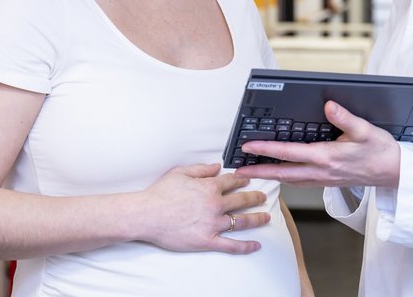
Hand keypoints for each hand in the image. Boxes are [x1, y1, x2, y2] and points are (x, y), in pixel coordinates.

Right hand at [140, 163, 270, 253]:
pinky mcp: (207, 241)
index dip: (242, 180)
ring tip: (266, 217)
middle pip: (242, 200)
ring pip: (241, 221)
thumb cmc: (160, 193)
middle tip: (263, 196)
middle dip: (255, 198)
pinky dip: (245, 246)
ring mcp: (212, 224)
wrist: (146, 214)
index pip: (231, 181)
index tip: (249, 180)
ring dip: (257, 219)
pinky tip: (256, 245)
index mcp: (209, 187)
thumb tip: (217, 166)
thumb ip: (201, 169)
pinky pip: (231, 245)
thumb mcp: (180, 172)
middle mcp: (215, 205)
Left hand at [236, 100, 400, 187]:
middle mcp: (322, 171)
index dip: (266, 150)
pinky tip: (280, 173)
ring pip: (290, 180)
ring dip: (270, 175)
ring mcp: (324, 178)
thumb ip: (345, 118)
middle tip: (238, 169)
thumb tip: (328, 106)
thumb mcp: (365, 130)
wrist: (395, 171)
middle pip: (283, 173)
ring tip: (252, 171)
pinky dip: (285, 178)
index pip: (289, 153)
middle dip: (259, 170)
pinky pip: (300, 181)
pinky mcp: (328, 181)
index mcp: (327, 157)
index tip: (248, 147)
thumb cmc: (381, 151)